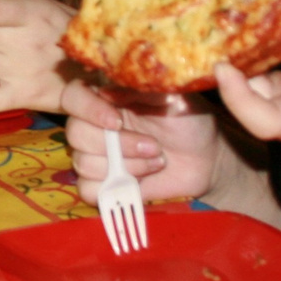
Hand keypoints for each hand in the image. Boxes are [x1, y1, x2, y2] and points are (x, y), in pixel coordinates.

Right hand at [64, 79, 222, 203]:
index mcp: (108, 98)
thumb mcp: (174, 98)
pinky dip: (113, 188)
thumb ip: (144, 90)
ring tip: (156, 162)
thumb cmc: (190, 123)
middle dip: (117, 145)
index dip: (87, 108)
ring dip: (125, 166)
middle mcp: (96, 125)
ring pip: (83, 163)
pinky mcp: (103, 184)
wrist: (206, 160)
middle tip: (153, 147)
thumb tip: (108, 90)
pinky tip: (140, 182)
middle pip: (75, 133)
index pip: (73, 96)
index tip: (117, 121)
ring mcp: (97, 156)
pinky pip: (86, 190)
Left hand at [212, 9, 280, 168]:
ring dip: (245, 50)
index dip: (235, 95)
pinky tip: (260, 22)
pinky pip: (267, 77)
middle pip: (246, 91)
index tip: (223, 64)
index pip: (262, 119)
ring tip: (236, 9)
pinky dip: (262, 52)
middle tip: (222, 12)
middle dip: (231, 54)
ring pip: (253, 80)